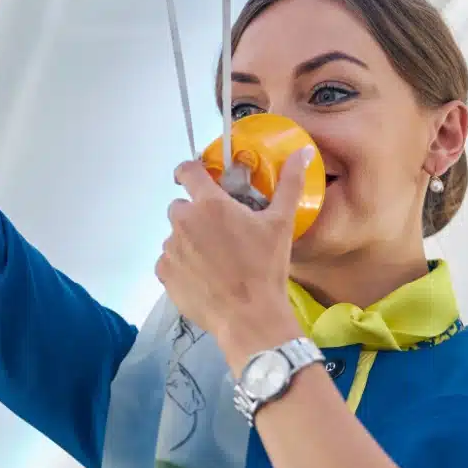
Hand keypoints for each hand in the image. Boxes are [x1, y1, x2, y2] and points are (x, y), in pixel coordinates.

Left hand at [157, 148, 312, 367]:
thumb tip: (302, 151)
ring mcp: (171, 249)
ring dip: (189, 241)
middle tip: (219, 233)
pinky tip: (203, 276)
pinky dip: (181, 265)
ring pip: (175, 236)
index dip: (190, 171)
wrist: (249, 316)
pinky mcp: (165, 274)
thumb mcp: (281, 223)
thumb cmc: (266, 268)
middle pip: (181, 206)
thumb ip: (289, 183)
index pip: (187, 171)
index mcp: (209, 204)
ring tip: (214, 260)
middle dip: (195, 214)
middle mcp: (183, 222)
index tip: (196, 177)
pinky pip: (168, 261)